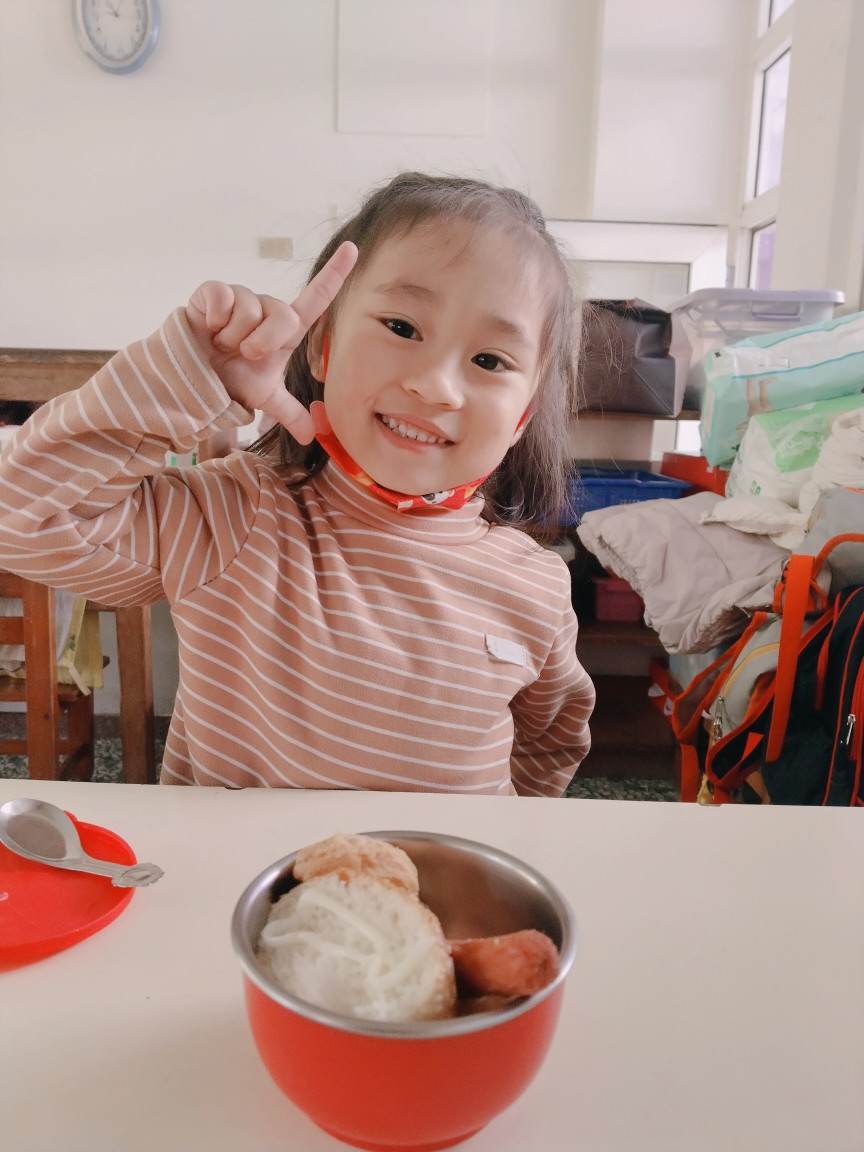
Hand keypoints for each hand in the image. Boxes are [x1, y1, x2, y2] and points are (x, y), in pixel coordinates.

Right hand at [185, 241, 357, 443]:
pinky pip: (223, 299)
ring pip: (250, 311)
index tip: (354, 248)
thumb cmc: (230, 377)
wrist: (191, 376)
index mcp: (285, 329)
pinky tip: (207, 328)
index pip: (315, 299)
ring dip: (234, 337)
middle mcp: (266, 308)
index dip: (334, 274)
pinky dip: (215, 321)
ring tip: (222, 343)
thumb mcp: (262, 397)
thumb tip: (310, 435)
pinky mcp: (214, 291)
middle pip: (283, 315)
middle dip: (263, 343)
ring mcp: (241, 297)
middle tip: (244, 354)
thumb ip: (288, 411)